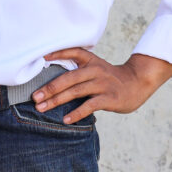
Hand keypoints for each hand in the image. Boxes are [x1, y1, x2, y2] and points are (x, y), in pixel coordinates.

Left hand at [31, 49, 171, 124]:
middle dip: (49, 88)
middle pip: (68, 78)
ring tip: (42, 108)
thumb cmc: (110, 77)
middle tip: (35, 97)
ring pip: (75, 92)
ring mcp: (102, 84)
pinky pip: (89, 106)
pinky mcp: (109, 98)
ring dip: (57, 101)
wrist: (137, 83)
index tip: (42, 58)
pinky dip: (76, 113)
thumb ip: (78, 69)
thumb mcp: (96, 66)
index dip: (58, 53)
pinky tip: (66, 119)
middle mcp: (95, 70)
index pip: (73, 52)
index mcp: (90, 60)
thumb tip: (52, 80)